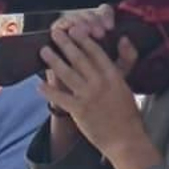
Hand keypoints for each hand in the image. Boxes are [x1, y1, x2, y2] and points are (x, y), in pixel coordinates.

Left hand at [41, 13, 150, 168]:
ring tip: (44, 51)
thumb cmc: (128, 114)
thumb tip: (124, 39)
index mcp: (113, 76)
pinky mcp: (79, 111)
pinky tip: (39, 86)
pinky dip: (49, 91)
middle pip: (79, 59)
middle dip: (66, 44)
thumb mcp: (128, 84)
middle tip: (56, 33)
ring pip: (67, 74)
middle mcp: (100, 83)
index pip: (95, 52)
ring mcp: (88, 96)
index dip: (83, 39)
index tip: (74, 28)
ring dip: (54, 61)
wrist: (125, 140)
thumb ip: (124, 61)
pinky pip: (61, 98)